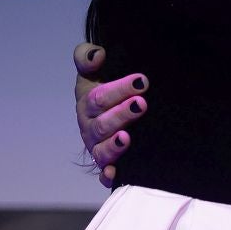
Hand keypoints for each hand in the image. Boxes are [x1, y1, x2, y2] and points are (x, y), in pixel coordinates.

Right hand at [73, 43, 148, 188]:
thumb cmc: (103, 89)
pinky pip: (104, 173)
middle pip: (102, 124)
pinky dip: (108, 175)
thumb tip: (96, 54)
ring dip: (114, 146)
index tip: (142, 81)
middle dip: (121, 114)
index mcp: (87, 103)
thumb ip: (87, 56)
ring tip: (127, 138)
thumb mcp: (92, 70)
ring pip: (102, 150)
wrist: (110, 113)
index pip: (99, 97)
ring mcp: (97, 147)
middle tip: (141, 104)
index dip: (119, 89)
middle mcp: (90, 127)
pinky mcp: (107, 164)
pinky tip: (114, 173)